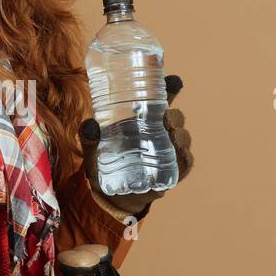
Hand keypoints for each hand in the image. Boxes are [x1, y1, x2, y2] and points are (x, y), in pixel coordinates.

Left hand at [79, 74, 192, 216]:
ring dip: (181, 135)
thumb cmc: (105, 163)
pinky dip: (185, 158)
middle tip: (167, 118)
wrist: (112, 195)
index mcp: (142, 121)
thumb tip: (89, 125)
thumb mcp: (94, 150)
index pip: (160, 100)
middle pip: (175, 118)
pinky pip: (185, 163)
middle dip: (175, 116)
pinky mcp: (171, 171)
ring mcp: (167, 152)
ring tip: (173, 135)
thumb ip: (89, 138)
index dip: (169, 88)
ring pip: (183, 138)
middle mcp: (159, 133)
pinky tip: (181, 155)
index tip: (174, 81)